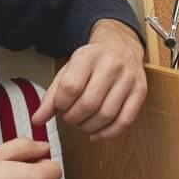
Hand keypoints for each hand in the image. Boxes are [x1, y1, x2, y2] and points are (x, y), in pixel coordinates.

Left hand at [37, 20, 145, 140]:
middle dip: (74, 118)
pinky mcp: (140, 91)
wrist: (121, 46)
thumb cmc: (92, 62)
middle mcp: (111, 65)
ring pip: (106, 115)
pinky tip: (97, 132)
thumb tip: (37, 120)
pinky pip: (125, 121)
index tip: (61, 106)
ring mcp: (129, 78)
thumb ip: (51, 96)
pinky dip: (108, 133)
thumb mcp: (67, 71)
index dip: (61, 105)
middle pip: (88, 104)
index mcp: (88, 56)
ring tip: (83, 123)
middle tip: (71, 117)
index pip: (70, 88)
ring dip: (89, 127)